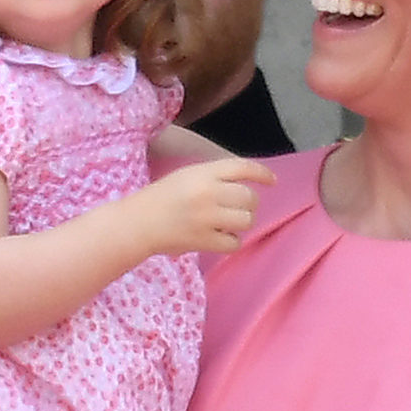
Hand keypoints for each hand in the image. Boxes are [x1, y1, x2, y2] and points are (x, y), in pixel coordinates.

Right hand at [140, 157, 274, 255]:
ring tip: (226, 222)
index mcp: (203, 173)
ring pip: (246, 220)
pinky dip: (231, 241)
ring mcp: (206, 217)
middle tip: (235, 208)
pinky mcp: (204, 240)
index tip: (271, 181)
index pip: (242, 168)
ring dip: (241, 223)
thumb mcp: (188, 176)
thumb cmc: (162, 198)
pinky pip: (234, 242)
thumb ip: (216, 177)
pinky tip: (219, 237)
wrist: (138, 223)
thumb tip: (249, 185)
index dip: (262, 174)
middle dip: (248, 204)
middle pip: (249, 197)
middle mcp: (207, 192)